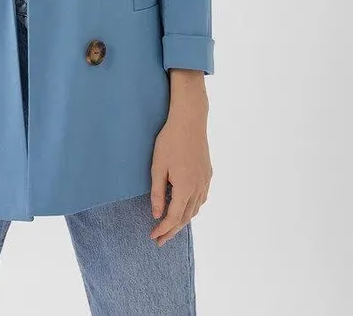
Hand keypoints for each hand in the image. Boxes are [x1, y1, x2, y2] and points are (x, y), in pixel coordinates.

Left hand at [149, 107, 212, 245]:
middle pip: (186, 217)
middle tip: (160, 240)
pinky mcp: (207, 174)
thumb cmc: (170, 141)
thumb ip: (157, 193)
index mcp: (185, 188)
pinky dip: (192, 208)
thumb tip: (157, 215)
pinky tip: (185, 208)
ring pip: (195, 209)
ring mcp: (205, 181)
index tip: (153, 237)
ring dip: (183, 220)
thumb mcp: (158, 166)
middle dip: (172, 230)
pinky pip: (201, 198)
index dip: (163, 229)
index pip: (174, 218)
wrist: (190, 120)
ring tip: (170, 227)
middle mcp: (198, 188)